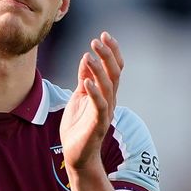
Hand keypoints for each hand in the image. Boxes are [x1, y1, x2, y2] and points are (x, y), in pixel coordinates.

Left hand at [59, 32, 123, 171]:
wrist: (76, 155)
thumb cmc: (78, 127)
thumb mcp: (78, 98)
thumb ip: (84, 79)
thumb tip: (86, 58)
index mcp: (105, 93)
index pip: (114, 68)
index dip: (111, 52)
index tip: (104, 35)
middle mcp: (109, 100)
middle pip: (114, 74)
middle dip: (107, 55)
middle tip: (97, 40)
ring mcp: (105, 112)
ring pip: (107, 87)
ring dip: (99, 69)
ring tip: (89, 54)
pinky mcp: (98, 124)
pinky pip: (99, 106)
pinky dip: (94, 92)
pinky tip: (86, 80)